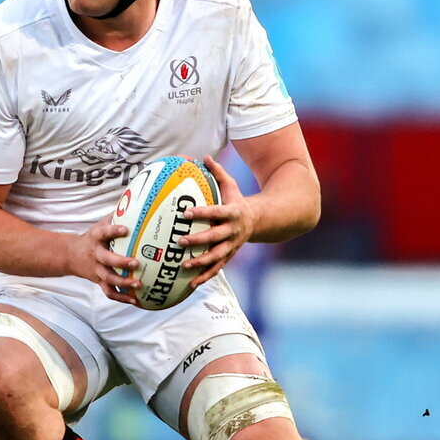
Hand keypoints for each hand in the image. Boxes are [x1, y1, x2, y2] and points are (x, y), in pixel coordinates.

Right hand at [69, 215, 140, 304]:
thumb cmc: (93, 237)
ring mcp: (97, 270)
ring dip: (124, 283)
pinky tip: (136, 300)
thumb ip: (117, 215)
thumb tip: (138, 202)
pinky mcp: (99, 281)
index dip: (114, 231)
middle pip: (107, 259)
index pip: (104, 232)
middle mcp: (96, 254)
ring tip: (139, 284)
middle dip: (121, 262)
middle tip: (136, 263)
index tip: (126, 229)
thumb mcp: (100, 224)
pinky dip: (122, 297)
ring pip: (109, 278)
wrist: (70, 255)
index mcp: (96, 237)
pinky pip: (110, 291)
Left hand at [181, 155, 256, 288]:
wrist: (259, 222)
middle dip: (198, 240)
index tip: (186, 213)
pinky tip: (191, 283)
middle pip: (215, 237)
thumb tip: (204, 156)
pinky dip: (205, 276)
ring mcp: (232, 246)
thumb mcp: (231, 185)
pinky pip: (217, 268)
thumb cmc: (238, 201)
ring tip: (184, 265)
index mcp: (232, 213)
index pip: (216, 212)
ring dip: (201, 262)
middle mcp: (233, 231)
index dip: (202, 213)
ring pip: (216, 257)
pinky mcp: (229, 256)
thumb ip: (217, 172)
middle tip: (180, 241)